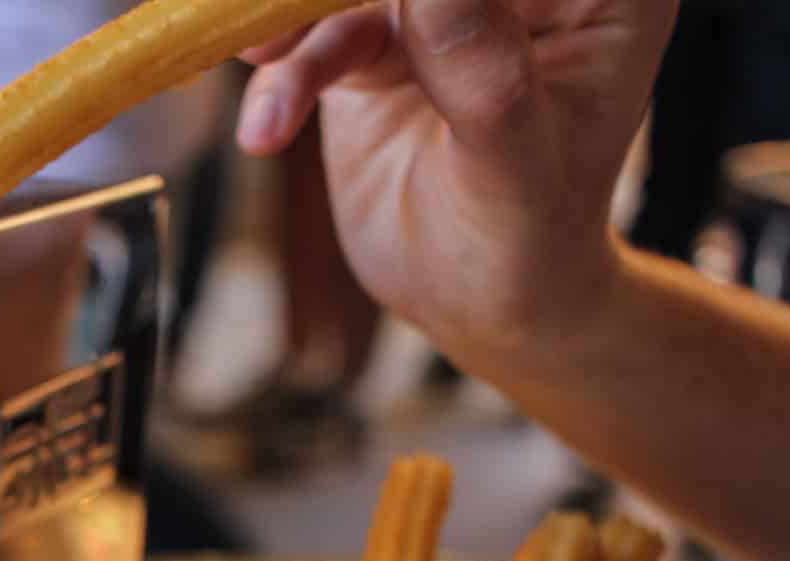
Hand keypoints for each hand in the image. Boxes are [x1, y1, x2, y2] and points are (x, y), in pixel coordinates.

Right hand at [236, 0, 676, 364]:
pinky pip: (316, 32)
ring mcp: (440, 8)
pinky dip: (282, 71)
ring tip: (260, 59)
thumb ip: (481, 66)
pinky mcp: (373, 42)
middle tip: (281, 15)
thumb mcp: (513, 161)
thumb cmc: (529, 240)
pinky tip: (265, 127)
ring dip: (295, 16)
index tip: (388, 12)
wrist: (476, 301)